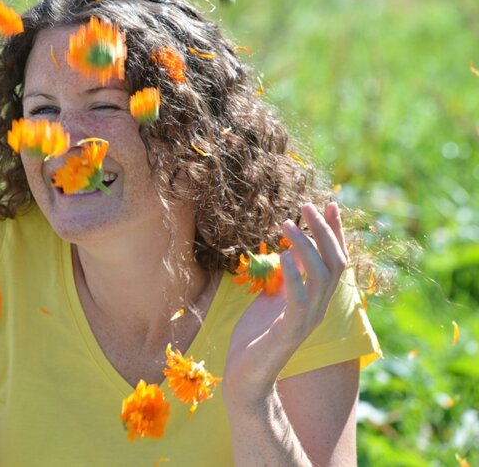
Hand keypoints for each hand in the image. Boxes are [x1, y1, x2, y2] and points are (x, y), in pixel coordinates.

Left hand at [223, 202, 348, 404]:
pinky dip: (294, 275)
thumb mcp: (270, 298)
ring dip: (306, 246)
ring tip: (288, 223)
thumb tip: (289, 251)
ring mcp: (306, 321)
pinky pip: (299, 300)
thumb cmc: (254, 337)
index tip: (331, 204)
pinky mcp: (289, 332)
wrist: (243, 375)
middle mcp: (318, 309)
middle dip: (325, 231)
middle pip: (336, 264)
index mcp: (315, 299)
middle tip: (307, 206)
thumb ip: (284, 278)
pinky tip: (283, 255)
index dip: (335, 233)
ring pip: (322, 277)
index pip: (335, 260)